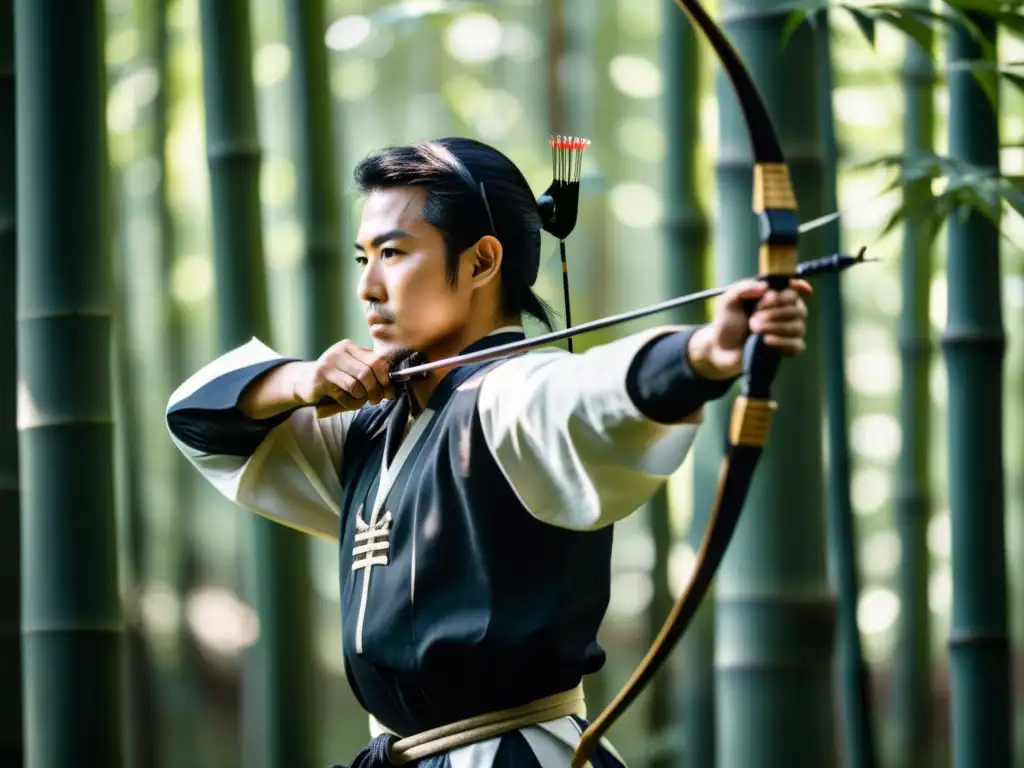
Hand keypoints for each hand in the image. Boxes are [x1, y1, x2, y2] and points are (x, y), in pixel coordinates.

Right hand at [293, 339, 395, 416]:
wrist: (303, 383)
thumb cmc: (335, 379)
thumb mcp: (352, 372)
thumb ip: (370, 375)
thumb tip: (391, 391)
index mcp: (351, 347)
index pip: (377, 359)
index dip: (386, 378)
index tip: (389, 392)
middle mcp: (340, 351)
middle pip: (369, 371)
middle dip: (376, 389)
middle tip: (375, 400)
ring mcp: (329, 363)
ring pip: (358, 383)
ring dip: (362, 397)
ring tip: (359, 400)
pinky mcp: (321, 378)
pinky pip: (344, 393)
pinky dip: (350, 402)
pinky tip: (344, 402)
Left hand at [688, 277, 811, 378]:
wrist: (721, 349)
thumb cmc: (727, 323)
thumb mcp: (728, 301)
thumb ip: (743, 288)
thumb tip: (766, 287)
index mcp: (776, 298)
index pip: (794, 292)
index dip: (784, 295)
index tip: (768, 299)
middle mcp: (786, 313)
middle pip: (799, 310)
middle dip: (776, 313)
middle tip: (754, 319)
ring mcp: (788, 332)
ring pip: (799, 328)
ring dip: (776, 328)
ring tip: (755, 330)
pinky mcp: (786, 350)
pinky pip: (797, 346)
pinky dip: (783, 342)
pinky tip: (766, 341)